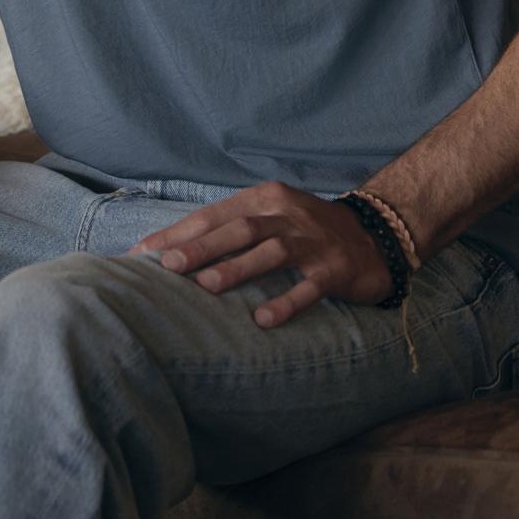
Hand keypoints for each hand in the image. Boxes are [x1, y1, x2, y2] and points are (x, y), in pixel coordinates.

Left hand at [124, 181, 392, 328]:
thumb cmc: (307, 230)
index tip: (145, 252)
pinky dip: (286, 302)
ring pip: (270, 252)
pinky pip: (309, 287)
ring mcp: (313, 241)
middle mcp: (287, 214)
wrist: (374, 237)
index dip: (179, 233)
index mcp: (265, 198)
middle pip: (239, 229)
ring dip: (236, 269)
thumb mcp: (271, 217)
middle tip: (167, 266)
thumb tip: (175, 249)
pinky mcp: (335, 269)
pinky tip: (263, 320)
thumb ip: (231, 229)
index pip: (214, 214)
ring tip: (205, 286)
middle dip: (200, 247)